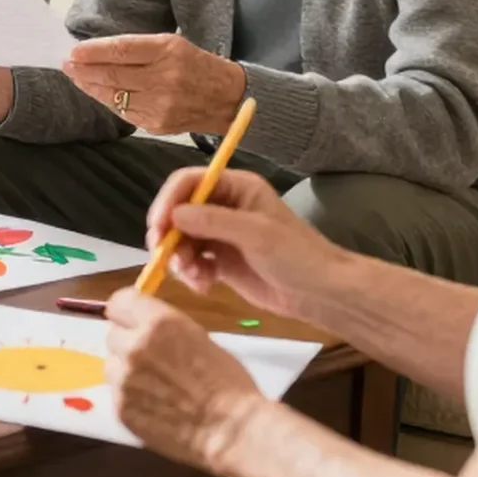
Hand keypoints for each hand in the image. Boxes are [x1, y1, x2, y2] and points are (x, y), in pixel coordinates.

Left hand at [62, 34, 247, 135]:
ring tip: (76, 78)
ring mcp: (160, 105)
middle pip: (112, 76)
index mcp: (168, 51)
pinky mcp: (157, 124)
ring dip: (90, 87)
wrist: (226, 98)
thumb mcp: (172, 44)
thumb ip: (136, 48)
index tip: (73, 51)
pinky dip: (108, 101)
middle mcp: (164, 78)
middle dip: (84, 70)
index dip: (93, 52)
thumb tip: (96, 51)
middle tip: (67, 64)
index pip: (121, 50)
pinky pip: (123, 112)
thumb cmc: (195, 65)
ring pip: (113, 96)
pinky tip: (98, 93)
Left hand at [105, 288, 265, 472]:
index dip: (126, 312)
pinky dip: (131, 397)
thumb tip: (145, 327)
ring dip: (127, 371)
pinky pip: (117, 393)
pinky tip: (155, 406)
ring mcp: (123, 380)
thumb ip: (164, 329)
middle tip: (151, 359)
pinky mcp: (120, 408)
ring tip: (155, 386)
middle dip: (128, 343)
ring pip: (112, 365)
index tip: (133, 320)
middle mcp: (134, 347)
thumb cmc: (226, 383)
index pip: (119, 302)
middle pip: (113, 334)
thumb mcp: (198, 338)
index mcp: (158, 323)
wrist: (229, 430)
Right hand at [145, 167, 347, 320]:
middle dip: (169, 235)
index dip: (169, 201)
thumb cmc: (297, 255)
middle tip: (164, 258)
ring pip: (181, 240)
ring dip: (179, 259)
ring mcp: (221, 235)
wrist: (320, 293)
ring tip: (193, 277)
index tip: (157, 227)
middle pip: (179, 212)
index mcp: (236, 188)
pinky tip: (204, 286)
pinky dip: (191, 274)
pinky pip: (192, 262)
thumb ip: (214, 222)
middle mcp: (224, 207)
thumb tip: (174, 215)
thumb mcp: (257, 234)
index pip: (189, 182)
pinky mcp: (220, 261)